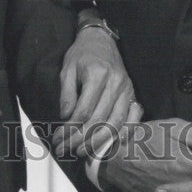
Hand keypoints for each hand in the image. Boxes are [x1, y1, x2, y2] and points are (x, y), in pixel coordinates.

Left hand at [52, 21, 141, 157]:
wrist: (102, 39)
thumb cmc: (82, 54)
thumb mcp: (67, 69)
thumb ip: (66, 94)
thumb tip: (65, 117)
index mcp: (97, 74)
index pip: (83, 110)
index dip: (69, 129)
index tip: (58, 138)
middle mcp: (115, 83)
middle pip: (98, 120)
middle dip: (80, 139)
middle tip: (66, 150)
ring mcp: (127, 90)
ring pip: (115, 123)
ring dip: (99, 142)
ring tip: (83, 152)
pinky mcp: (133, 94)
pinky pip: (133, 118)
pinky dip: (126, 133)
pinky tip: (115, 144)